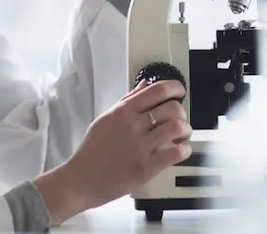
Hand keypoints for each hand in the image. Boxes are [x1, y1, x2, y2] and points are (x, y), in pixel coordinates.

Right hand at [33, 80, 191, 224]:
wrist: (80, 181)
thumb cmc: (91, 152)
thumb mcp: (106, 119)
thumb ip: (128, 101)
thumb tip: (145, 85)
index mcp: (123, 112)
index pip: (157, 90)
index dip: (175, 87)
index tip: (179, 91)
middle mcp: (133, 126)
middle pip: (172, 108)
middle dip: (181, 113)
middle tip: (179, 120)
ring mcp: (141, 147)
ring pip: (177, 127)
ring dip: (185, 130)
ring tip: (180, 136)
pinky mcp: (147, 167)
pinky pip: (176, 153)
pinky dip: (184, 150)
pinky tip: (179, 151)